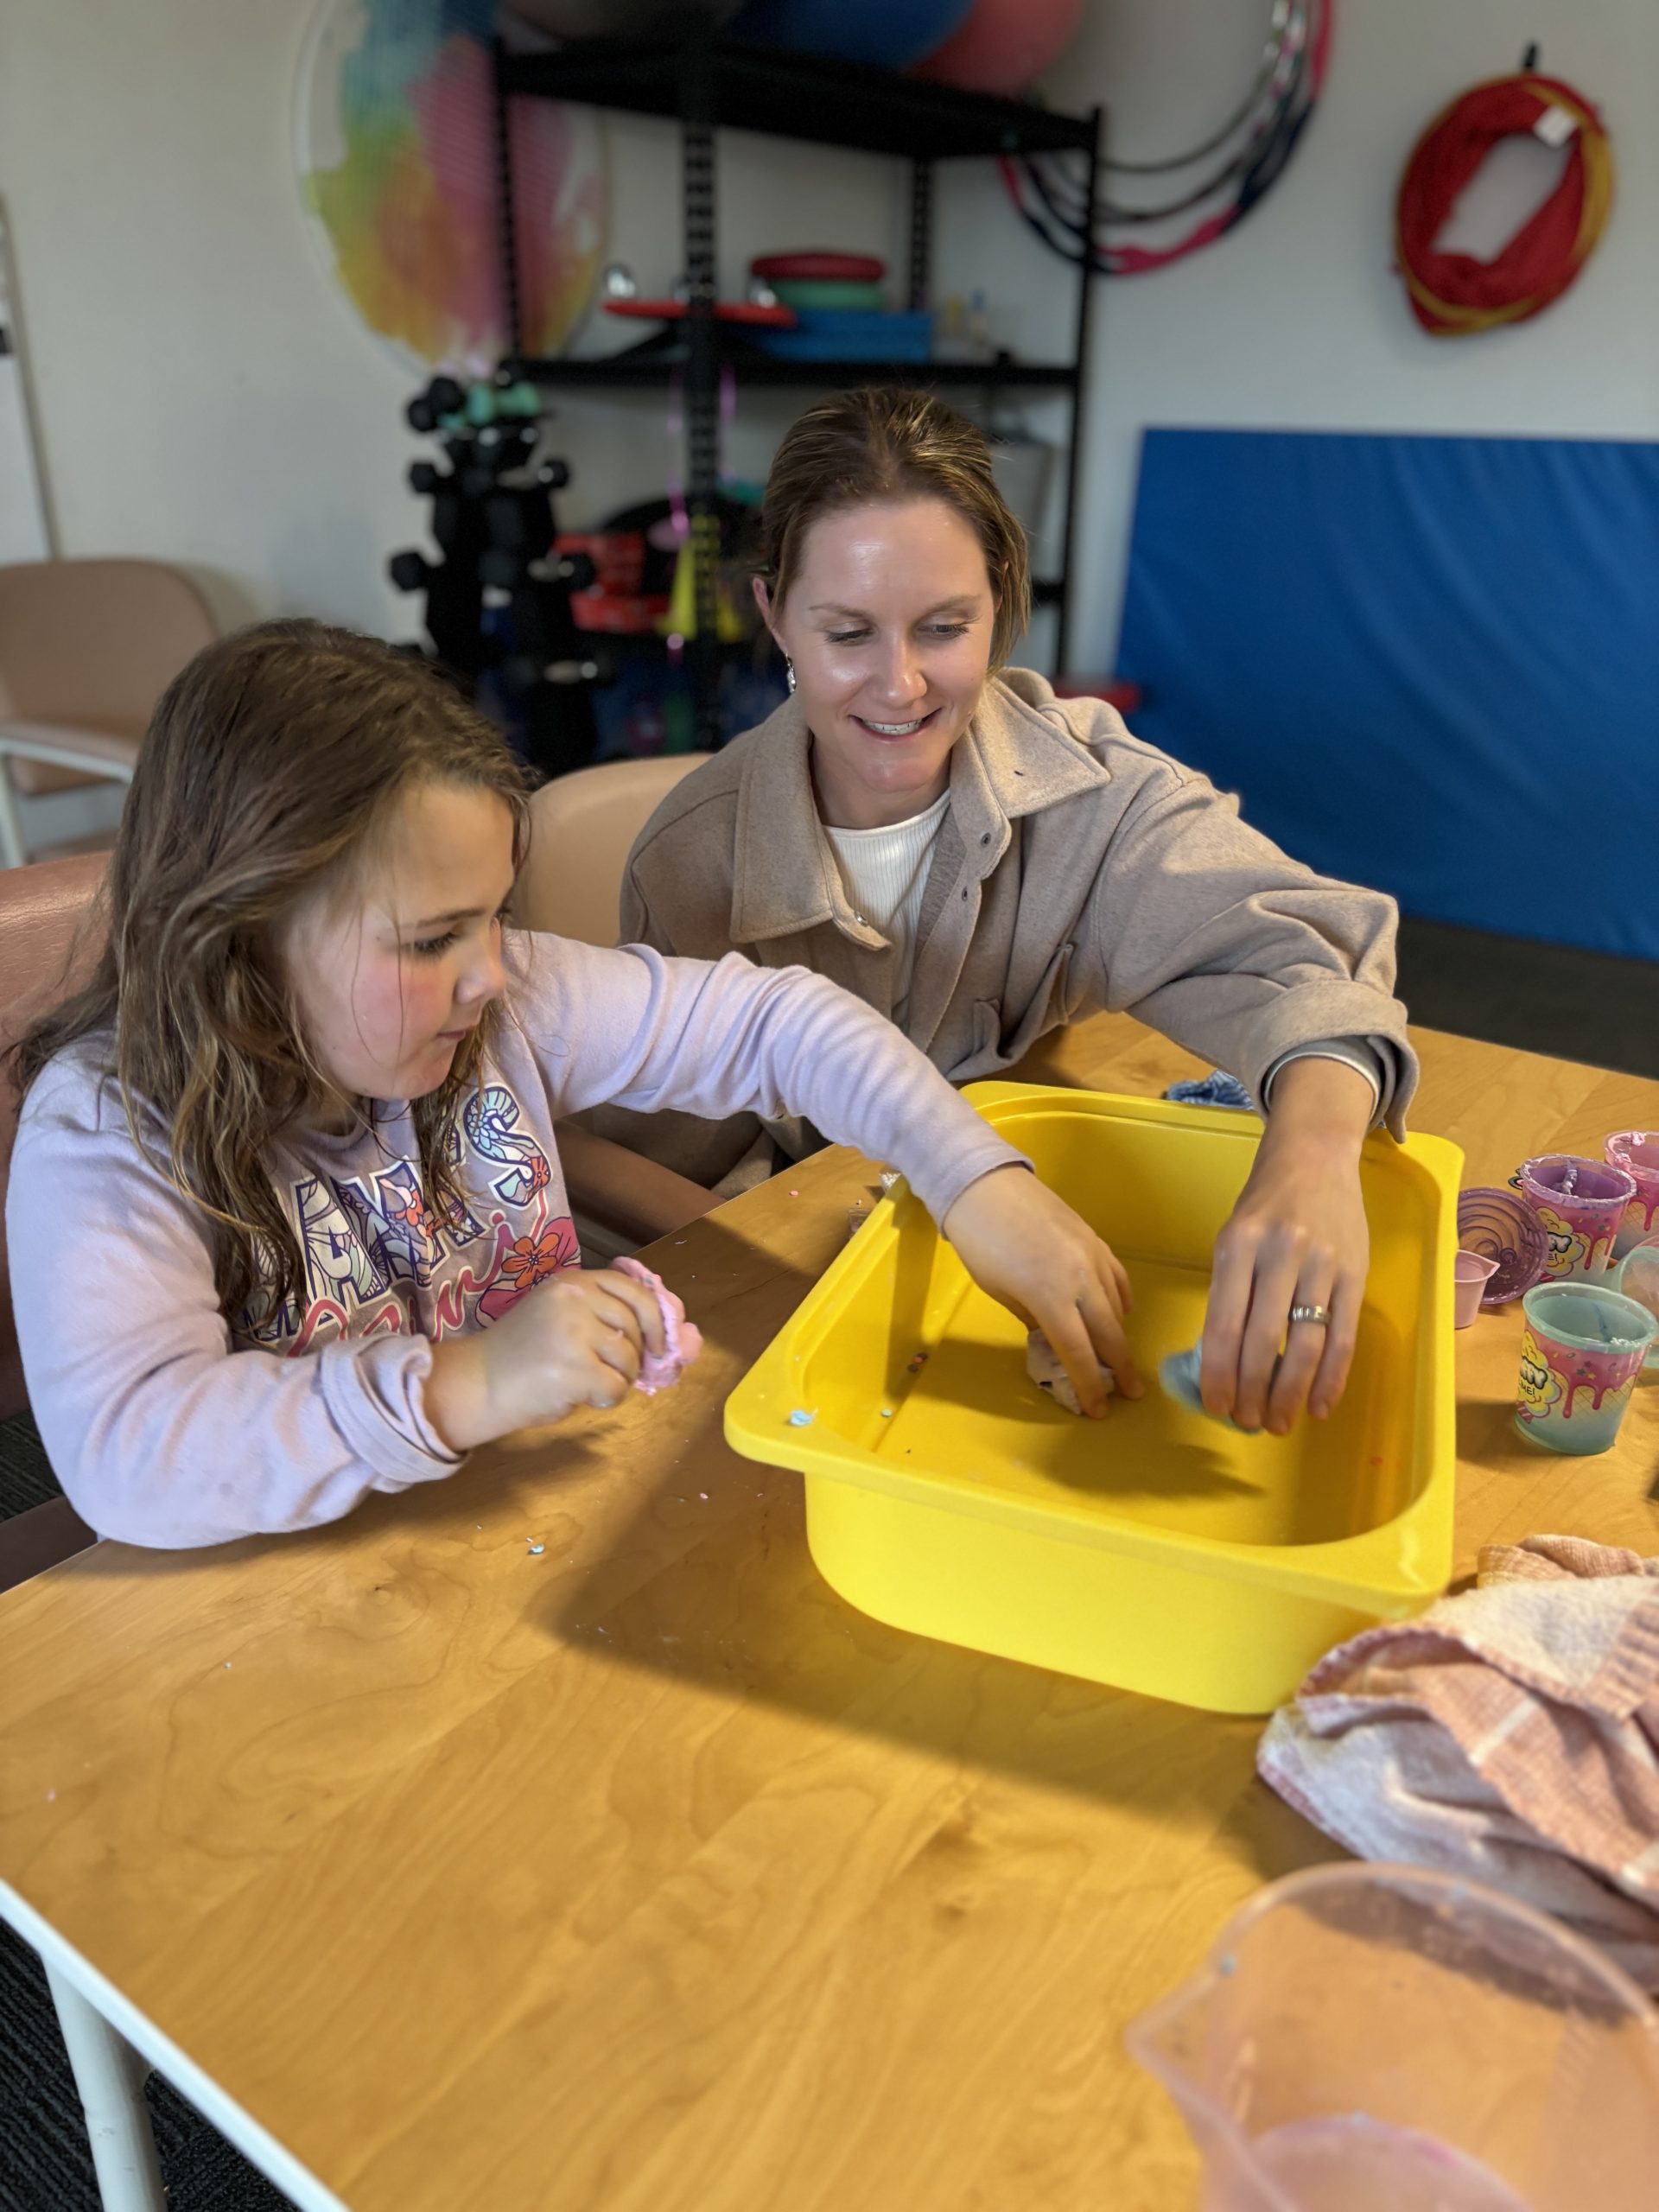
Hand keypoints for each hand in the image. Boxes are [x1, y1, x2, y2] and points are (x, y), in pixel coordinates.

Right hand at [425, 1267, 666, 1451]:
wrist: (479, 1383)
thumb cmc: (522, 1353)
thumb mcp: (561, 1316)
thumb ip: (604, 1315)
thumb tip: (678, 1333)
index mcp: (573, 1282)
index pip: (634, 1291)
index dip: (656, 1318)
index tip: (658, 1343)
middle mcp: (575, 1299)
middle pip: (636, 1326)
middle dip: (635, 1355)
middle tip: (615, 1371)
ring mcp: (574, 1332)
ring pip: (630, 1359)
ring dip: (620, 1378)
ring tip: (589, 1383)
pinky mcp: (574, 1369)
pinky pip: (616, 1387)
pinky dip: (607, 1399)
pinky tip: (582, 1397)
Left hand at [943, 1166, 1140, 1417]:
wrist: (985, 1185)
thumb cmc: (981, 1243)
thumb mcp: (1000, 1292)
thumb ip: (1033, 1318)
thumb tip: (1054, 1338)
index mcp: (1051, 1298)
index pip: (1079, 1353)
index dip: (1090, 1384)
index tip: (1100, 1409)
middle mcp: (1081, 1280)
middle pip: (1109, 1334)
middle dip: (1121, 1367)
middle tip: (1132, 1393)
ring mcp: (1092, 1256)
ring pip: (1117, 1305)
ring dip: (1120, 1334)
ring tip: (1121, 1357)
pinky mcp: (1094, 1239)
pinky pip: (1117, 1276)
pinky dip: (1122, 1299)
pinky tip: (1122, 1312)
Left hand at [1200, 1059, 1372, 1432]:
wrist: (1316, 1155)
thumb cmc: (1265, 1205)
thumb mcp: (1232, 1238)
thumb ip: (1228, 1293)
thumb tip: (1219, 1364)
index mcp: (1237, 1245)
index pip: (1222, 1323)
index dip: (1218, 1373)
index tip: (1215, 1407)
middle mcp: (1279, 1253)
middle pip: (1262, 1339)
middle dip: (1251, 1391)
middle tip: (1246, 1423)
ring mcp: (1322, 1263)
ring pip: (1305, 1342)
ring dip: (1290, 1392)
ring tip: (1279, 1423)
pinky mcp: (1356, 1272)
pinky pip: (1343, 1334)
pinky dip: (1332, 1376)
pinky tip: (1320, 1405)